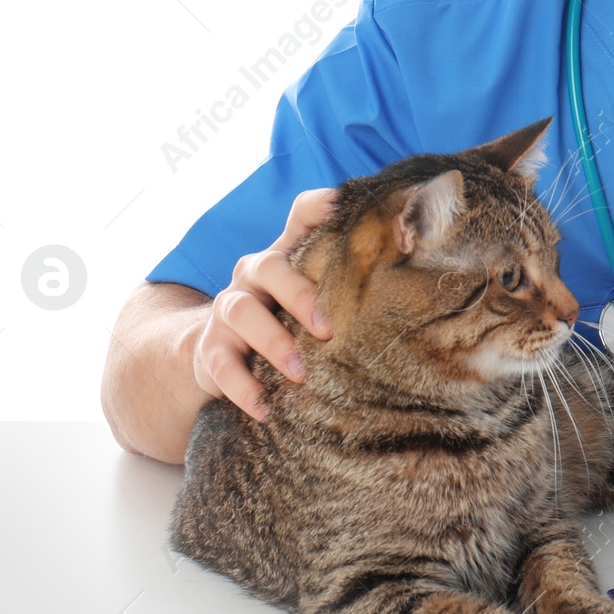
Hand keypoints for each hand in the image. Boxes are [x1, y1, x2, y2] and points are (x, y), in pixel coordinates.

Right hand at [192, 188, 337, 420]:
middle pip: (269, 266)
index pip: (301, 216)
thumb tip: (403, 254)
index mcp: (285, 256)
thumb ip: (345, 280)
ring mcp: (227, 310)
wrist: (218, 353)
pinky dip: (242, 388)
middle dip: (299, 295)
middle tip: (328, 330)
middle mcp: (252, 275)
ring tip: (300, 374)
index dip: (319, 207)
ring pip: (241, 313)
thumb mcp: (311, 297)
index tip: (340, 205)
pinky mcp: (210, 349)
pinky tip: (265, 408)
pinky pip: (220, 365)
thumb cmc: (283, 319)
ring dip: (273, 343)